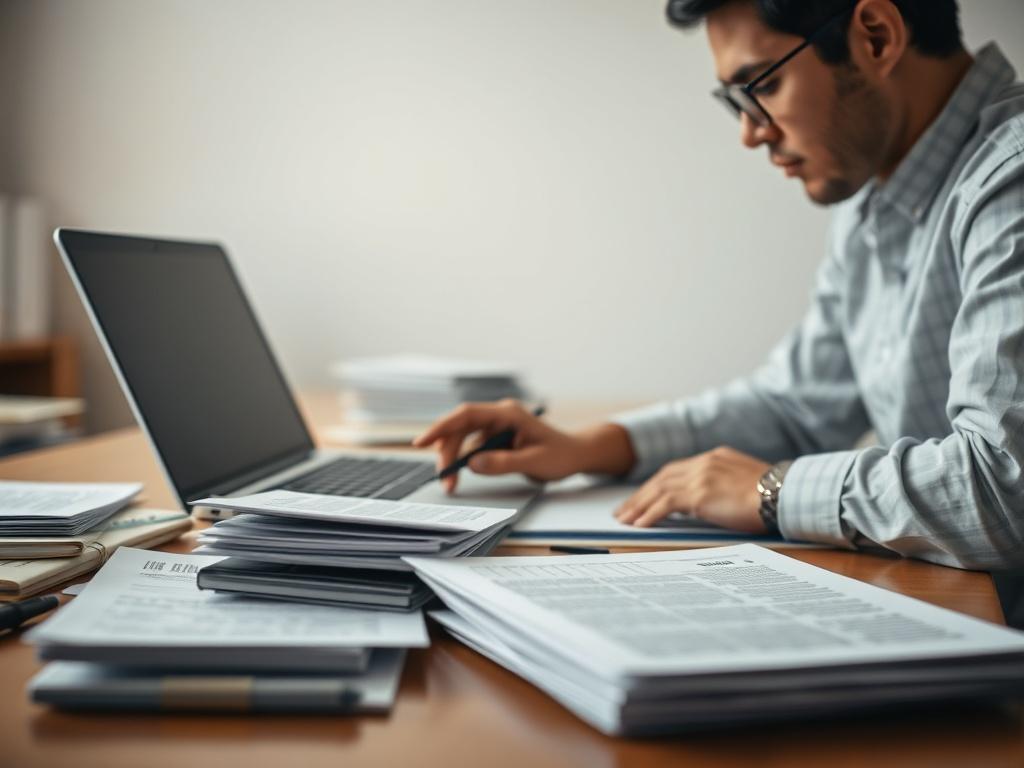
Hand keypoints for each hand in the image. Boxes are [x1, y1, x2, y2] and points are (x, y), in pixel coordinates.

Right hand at [413, 400, 586, 491]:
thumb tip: (473, 464)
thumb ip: (504, 462)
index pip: (467, 415)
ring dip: (454, 460)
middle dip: (447, 452)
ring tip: (452, 485)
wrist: (576, 455)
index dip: (442, 427)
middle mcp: (498, 416)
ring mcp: (495, 427)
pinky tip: (461, 476)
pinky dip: (464, 462)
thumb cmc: (561, 454)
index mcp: (507, 413)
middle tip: (444, 480)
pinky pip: (472, 448)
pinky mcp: (494, 439)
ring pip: (463, 440)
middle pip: (460, 428)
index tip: (422, 442)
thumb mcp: (534, 462)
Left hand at [614, 446, 768, 532]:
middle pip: (662, 478)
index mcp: (715, 457)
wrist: (786, 495)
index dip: (657, 484)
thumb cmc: (775, 496)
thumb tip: (712, 501)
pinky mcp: (700, 494)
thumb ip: (725, 485)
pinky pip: (665, 505)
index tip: (644, 496)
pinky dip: (649, 515)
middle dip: (641, 494)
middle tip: (624, 509)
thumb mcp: (746, 483)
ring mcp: (701, 476)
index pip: (676, 470)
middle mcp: (704, 462)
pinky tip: (639, 525)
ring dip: (639, 506)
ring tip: (625, 520)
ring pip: (659, 490)